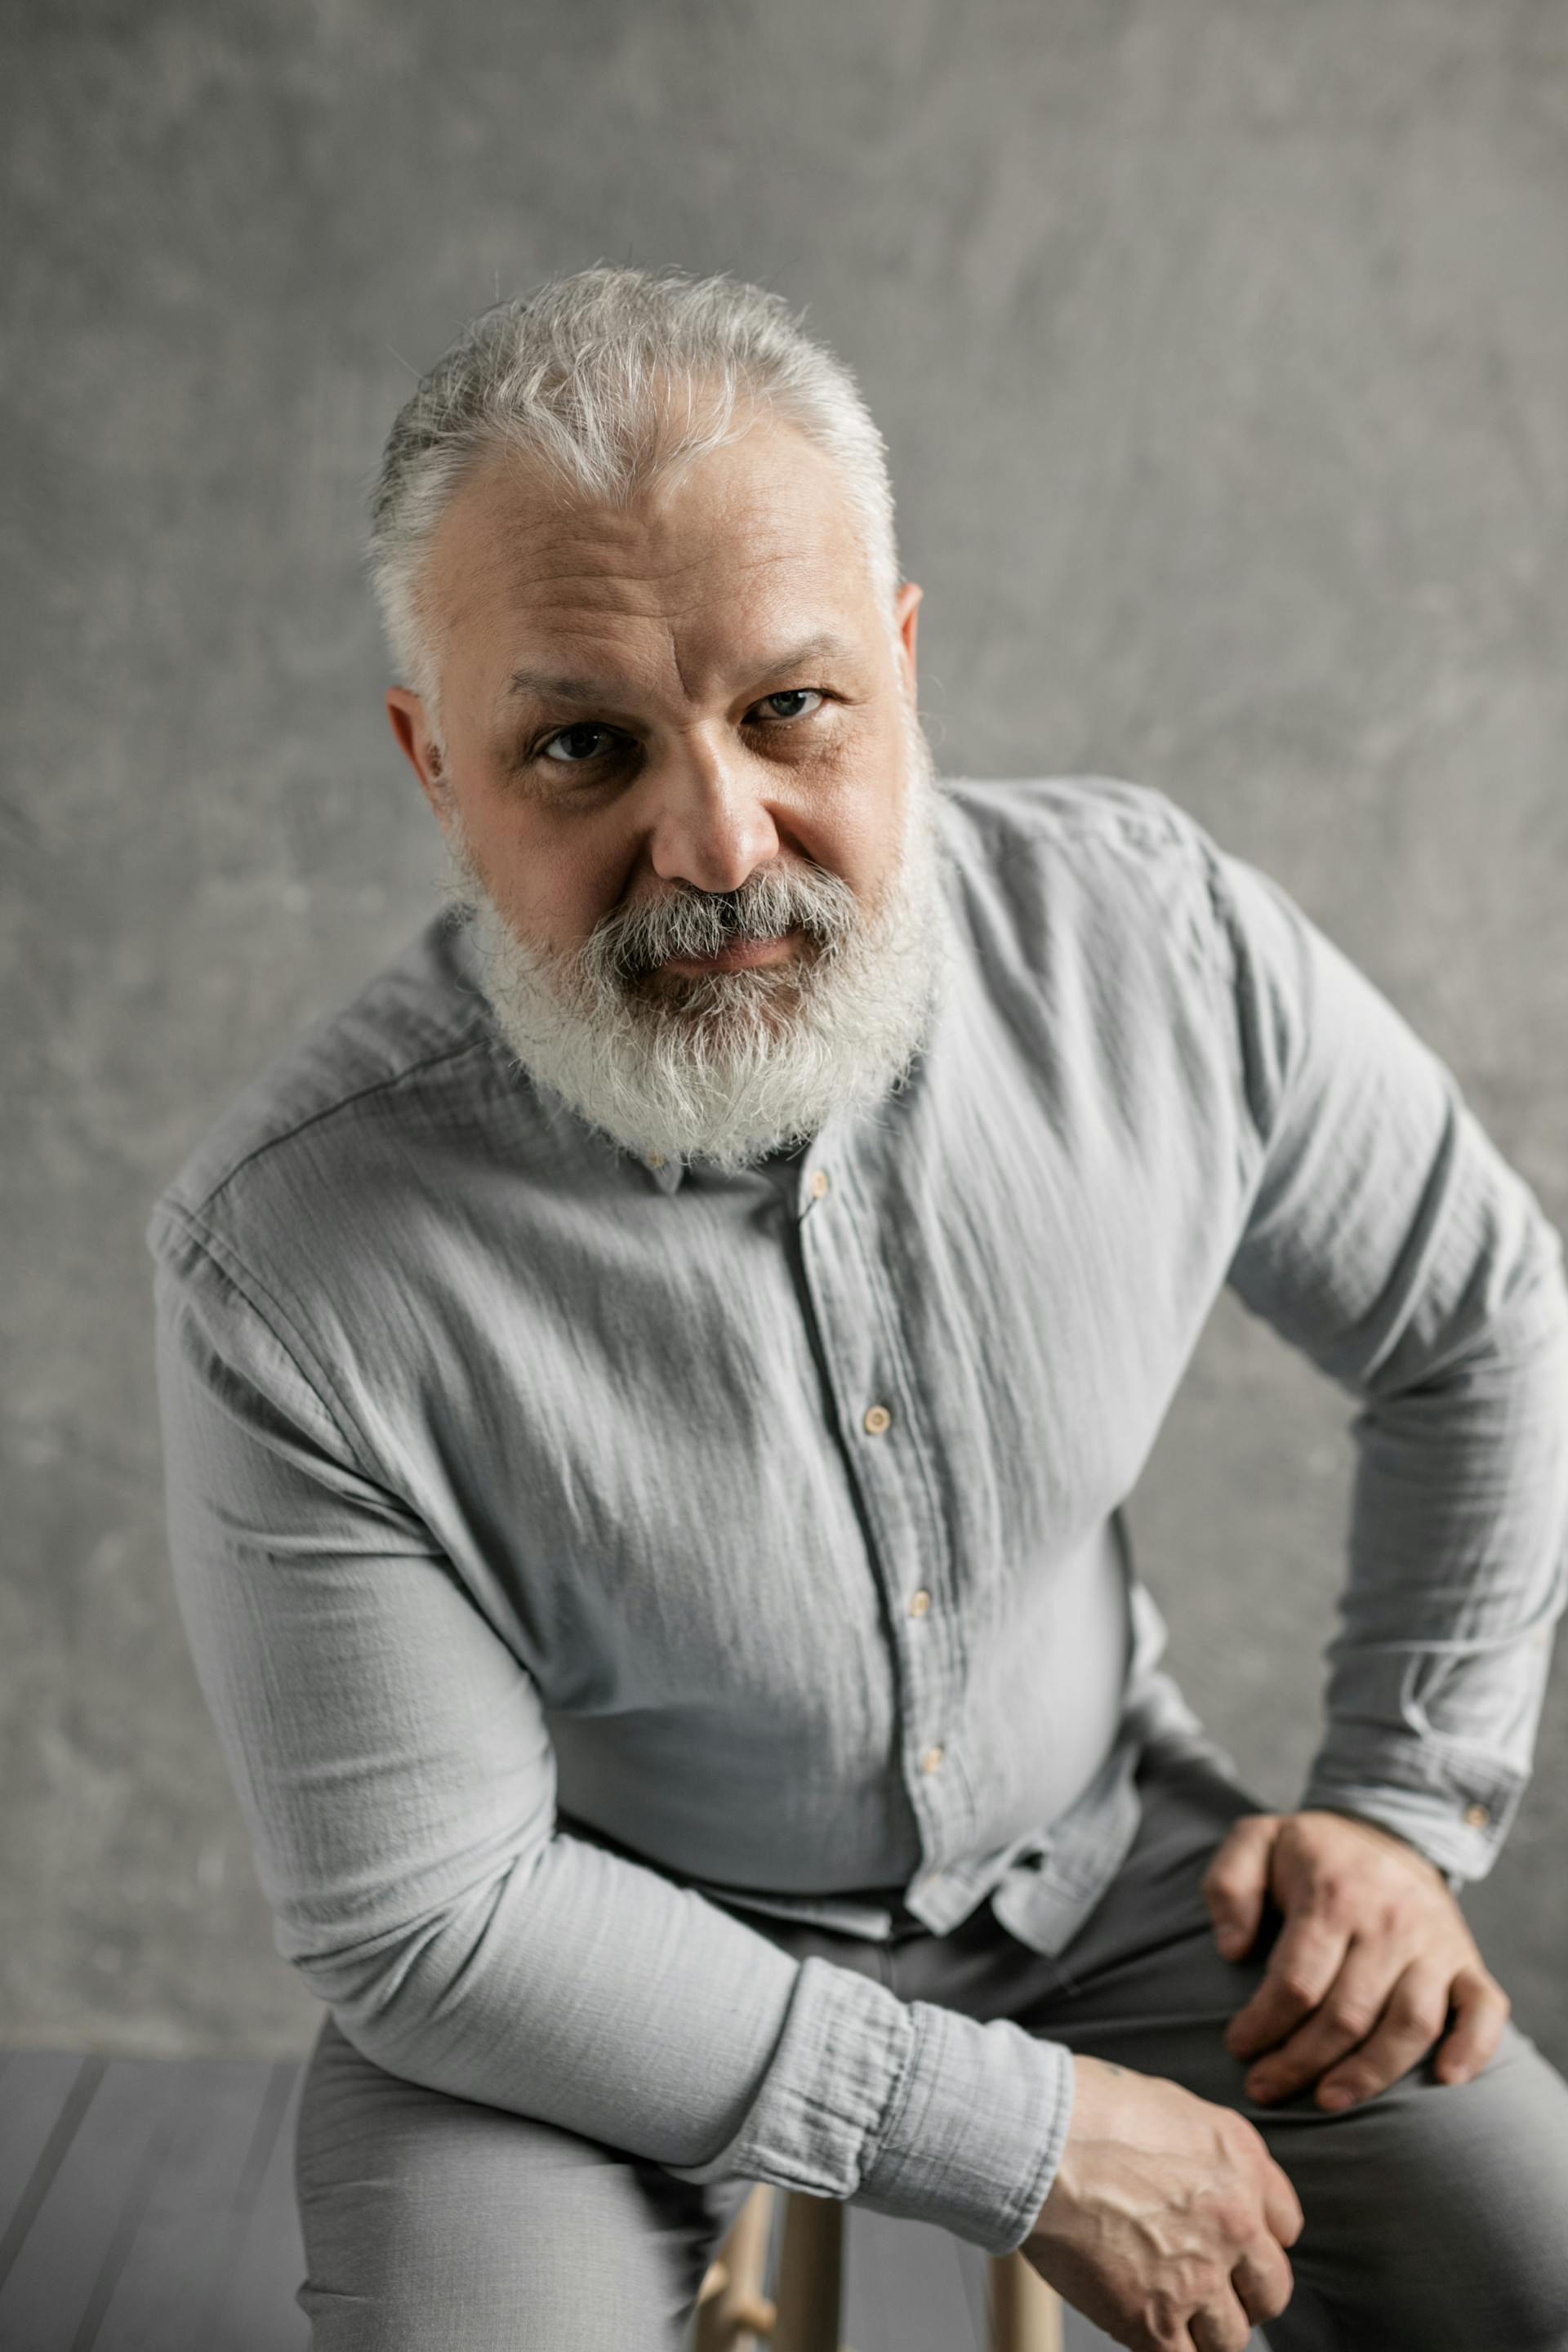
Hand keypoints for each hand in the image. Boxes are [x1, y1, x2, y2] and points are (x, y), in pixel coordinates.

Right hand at [1022, 2053, 1301, 2351]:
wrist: (1040, 2142)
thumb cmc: (1085, 2111)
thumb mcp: (1170, 2105)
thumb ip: (1203, 2151)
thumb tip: (1199, 2179)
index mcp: (1242, 2165)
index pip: (1286, 2226)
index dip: (1256, 2239)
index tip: (1236, 2248)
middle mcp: (1236, 2224)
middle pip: (1271, 2290)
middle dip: (1243, 2294)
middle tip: (1210, 2289)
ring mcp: (1200, 2277)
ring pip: (1231, 2336)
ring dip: (1203, 2328)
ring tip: (1168, 2309)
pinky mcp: (1156, 2321)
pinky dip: (1166, 2347)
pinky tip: (1140, 2325)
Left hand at [1202, 1807, 1510, 2111]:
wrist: (1384, 1834)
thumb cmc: (1310, 1854)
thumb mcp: (1255, 1842)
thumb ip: (1228, 1885)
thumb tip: (1231, 1950)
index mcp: (1334, 1894)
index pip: (1297, 1982)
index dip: (1262, 2024)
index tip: (1236, 2047)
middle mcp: (1391, 1921)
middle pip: (1348, 2014)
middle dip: (1300, 2063)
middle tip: (1263, 2088)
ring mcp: (1435, 1944)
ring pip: (1411, 2025)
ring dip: (1369, 2074)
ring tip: (1326, 2100)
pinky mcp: (1468, 1962)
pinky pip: (1485, 2010)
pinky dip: (1473, 2048)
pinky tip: (1446, 2080)